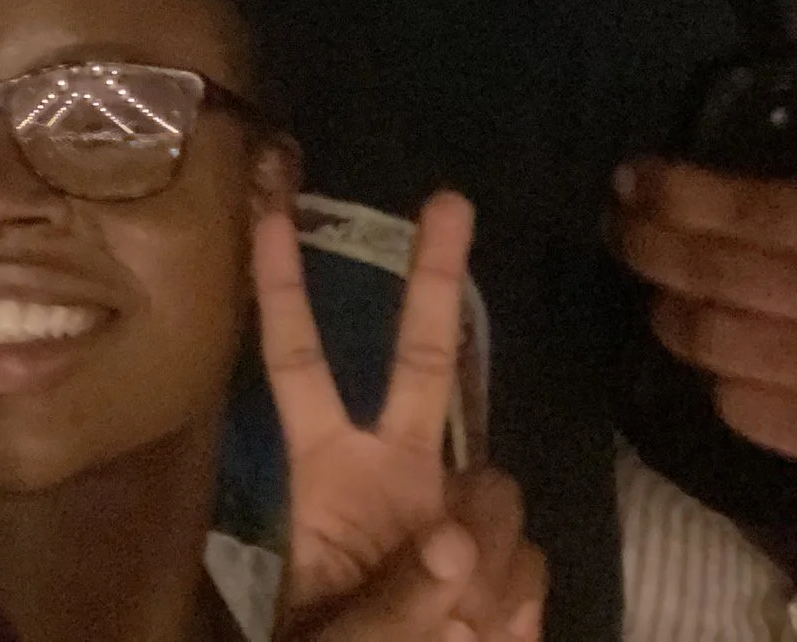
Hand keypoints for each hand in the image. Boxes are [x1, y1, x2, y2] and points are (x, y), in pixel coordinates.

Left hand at [260, 191, 543, 639]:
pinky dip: (508, 610)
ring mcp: (460, 508)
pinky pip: (529, 560)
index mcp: (328, 471)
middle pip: (419, 358)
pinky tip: (479, 637)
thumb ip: (391, 597)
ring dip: (480, 562)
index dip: (281, 285)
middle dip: (436, 280)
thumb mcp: (336, 640)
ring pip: (495, 489)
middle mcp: (397, 469)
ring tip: (449, 627)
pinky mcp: (515, 559)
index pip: (297, 362)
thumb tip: (456, 537)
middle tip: (448, 200)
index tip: (267, 201)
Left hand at [614, 124, 796, 506]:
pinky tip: (705, 349)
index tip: (635, 175)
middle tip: (617, 226)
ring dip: (667, 310)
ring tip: (655, 285)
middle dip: (653, 246)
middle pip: (730, 277)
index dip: (686, 193)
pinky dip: (707, 375)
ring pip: (721, 345)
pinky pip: (739, 406)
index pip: (770, 211)